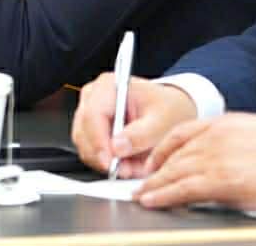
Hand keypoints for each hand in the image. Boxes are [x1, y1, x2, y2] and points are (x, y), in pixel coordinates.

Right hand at [71, 74, 196, 178]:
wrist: (172, 112)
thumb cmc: (168, 109)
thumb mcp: (163, 121)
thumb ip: (141, 135)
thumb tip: (117, 148)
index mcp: (109, 86)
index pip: (93, 114)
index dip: (98, 141)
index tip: (110, 162)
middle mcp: (93, 98)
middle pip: (83, 132)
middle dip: (102, 156)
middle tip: (126, 170)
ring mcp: (89, 114)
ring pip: (84, 145)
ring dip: (105, 162)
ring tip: (132, 167)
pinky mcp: (91, 131)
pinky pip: (90, 152)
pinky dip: (107, 163)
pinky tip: (127, 164)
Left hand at [136, 114, 255, 214]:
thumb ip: (232, 141)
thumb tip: (218, 156)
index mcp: (225, 123)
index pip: (181, 134)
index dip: (162, 149)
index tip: (154, 161)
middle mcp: (215, 137)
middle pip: (174, 154)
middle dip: (154, 170)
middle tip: (139, 182)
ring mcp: (216, 158)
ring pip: (174, 171)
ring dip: (153, 185)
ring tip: (141, 195)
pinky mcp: (222, 180)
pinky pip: (183, 188)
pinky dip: (163, 194)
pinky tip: (152, 200)